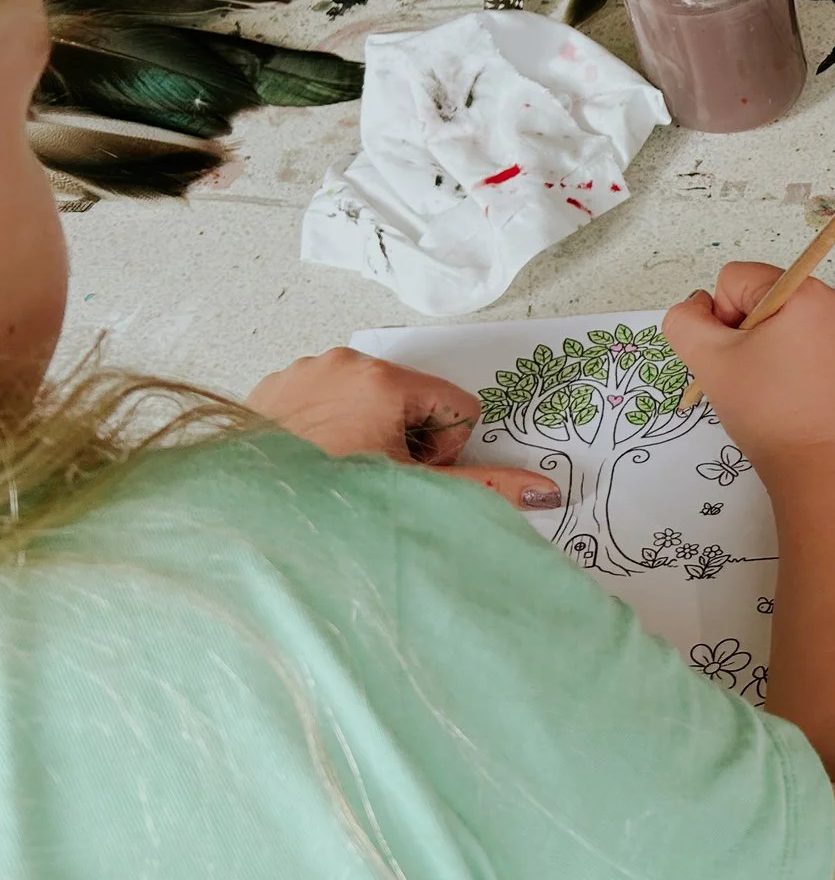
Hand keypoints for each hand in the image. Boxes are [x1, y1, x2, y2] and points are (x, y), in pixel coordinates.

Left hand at [247, 348, 561, 509]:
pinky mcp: (276, 385)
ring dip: (370, 435)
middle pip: (416, 400)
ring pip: (372, 401)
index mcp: (385, 381)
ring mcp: (306, 371)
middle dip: (408, 441)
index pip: (459, 406)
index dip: (444, 449)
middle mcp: (345, 362)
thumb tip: (546, 491)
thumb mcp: (416, 495)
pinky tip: (314, 462)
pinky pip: (329, 399)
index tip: (409, 471)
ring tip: (340, 473)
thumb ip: (486, 490)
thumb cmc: (328, 503)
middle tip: (375, 477)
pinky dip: (331, 429)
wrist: (243, 517)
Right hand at [663, 263, 834, 476]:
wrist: (829, 472)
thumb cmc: (770, 413)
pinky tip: (798, 401)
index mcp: (807, 291)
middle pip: (768, 300)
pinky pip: (818, 348)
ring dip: (773, 351)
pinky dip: (800, 367)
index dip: (721, 319)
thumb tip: (698, 307)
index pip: (737, 279)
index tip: (736, 358)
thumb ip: (685, 322)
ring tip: (778, 394)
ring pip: (792, 326)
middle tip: (755, 380)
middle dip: (749, 335)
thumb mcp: (710, 362)